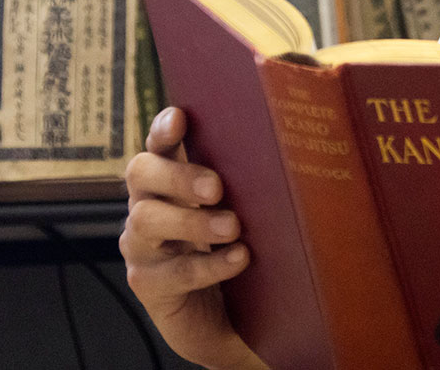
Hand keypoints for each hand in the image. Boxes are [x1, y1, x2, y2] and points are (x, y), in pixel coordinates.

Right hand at [121, 108, 263, 369]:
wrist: (228, 320)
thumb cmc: (237, 252)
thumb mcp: (244, 212)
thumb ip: (251, 184)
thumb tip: (298, 149)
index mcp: (169, 181)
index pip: (158, 145)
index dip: (163, 129)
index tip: (180, 118)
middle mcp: (147, 205)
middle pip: (141, 173)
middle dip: (177, 175)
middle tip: (216, 187)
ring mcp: (142, 246)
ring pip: (146, 220)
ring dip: (192, 221)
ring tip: (232, 227)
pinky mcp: (149, 284)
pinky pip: (172, 272)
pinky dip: (208, 265)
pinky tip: (238, 259)